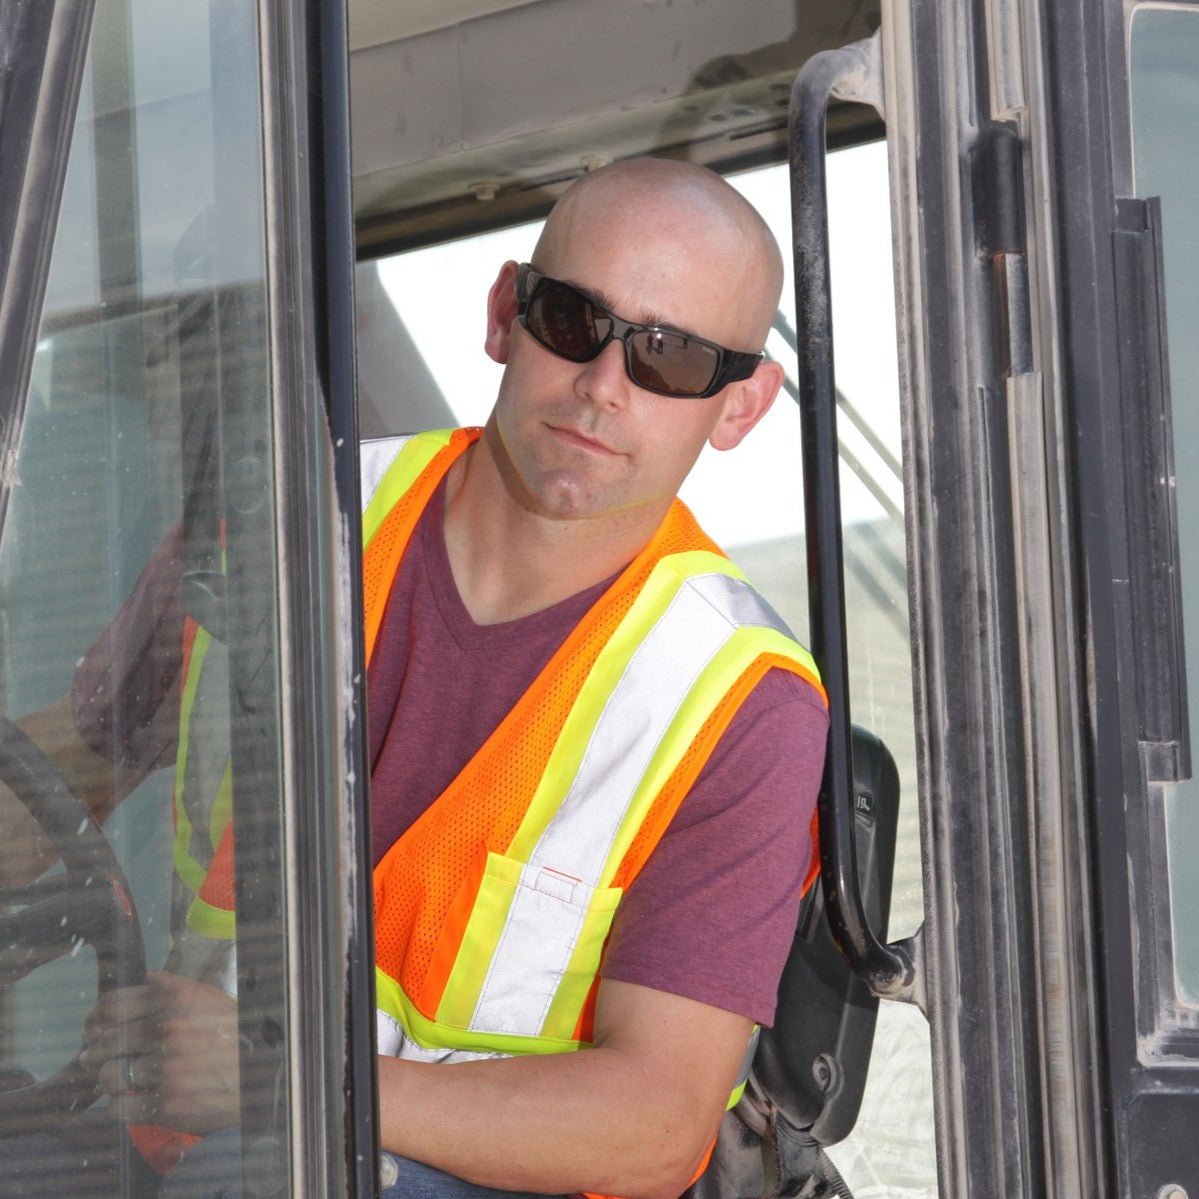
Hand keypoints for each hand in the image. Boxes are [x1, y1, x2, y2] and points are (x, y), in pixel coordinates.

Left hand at [80, 970, 241, 1132]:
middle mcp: (167, 1031)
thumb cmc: (235, 1037)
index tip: (93, 1029)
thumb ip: (176, 988)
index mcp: (175, 1002)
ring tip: (119, 1081)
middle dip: (96, 1053)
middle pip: (105, 1043)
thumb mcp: (211, 1001)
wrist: (262, 1077)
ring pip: (109, 1077)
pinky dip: (119, 1107)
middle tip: (95, 1059)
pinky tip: (129, 1101)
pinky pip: (119, 1108)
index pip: (112, 1006)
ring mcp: (166, 1069)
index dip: (95, 1019)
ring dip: (109, 1081)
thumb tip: (147, 977)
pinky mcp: (166, 1105)